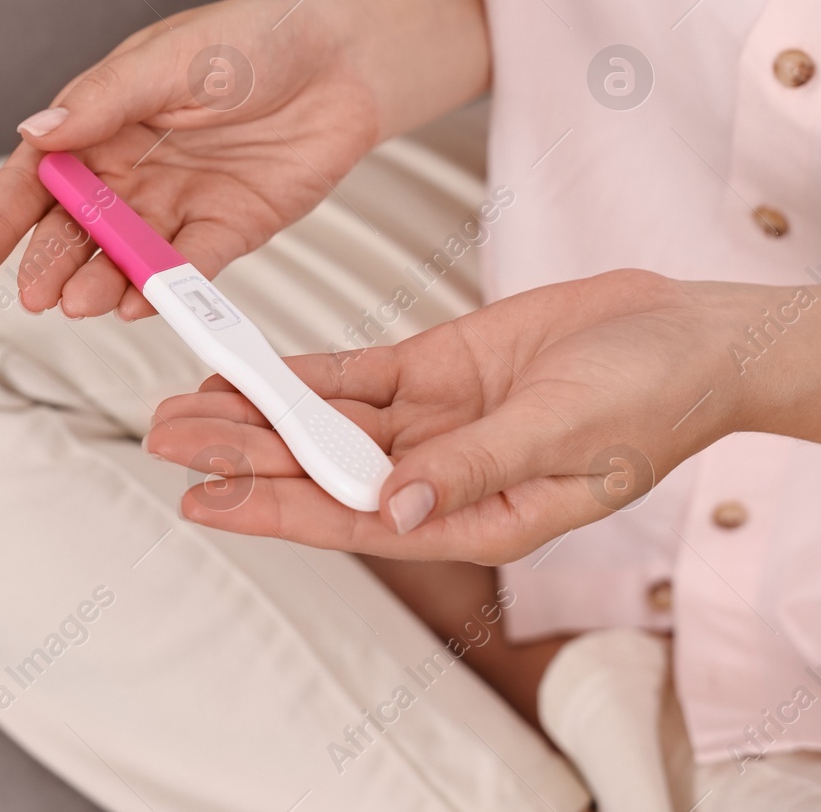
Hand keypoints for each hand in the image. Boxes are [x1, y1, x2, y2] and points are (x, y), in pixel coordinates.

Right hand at [0, 0, 489, 320]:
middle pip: (73, 228)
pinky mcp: (228, 229)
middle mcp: (132, 168)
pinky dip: (161, 289)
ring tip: (84, 304)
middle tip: (39, 296)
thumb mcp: (173, 56)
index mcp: (103, 119)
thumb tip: (35, 131)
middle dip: (50, 264)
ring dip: (100, 282)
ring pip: (123, 256)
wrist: (353, 56)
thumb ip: (104, 99)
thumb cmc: (260, 36)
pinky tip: (137, 304)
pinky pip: (186, 268)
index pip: (34, 177)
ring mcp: (177, 202)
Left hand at [146, 270, 808, 564]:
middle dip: (240, 456)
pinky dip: (300, 375)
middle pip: (319, 470)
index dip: (274, 509)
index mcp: (471, 515)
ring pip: (322, 424)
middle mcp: (435, 474)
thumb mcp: (566, 435)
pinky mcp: (433, 370)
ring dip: (255, 414)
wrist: (687, 334)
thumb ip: (476, 467)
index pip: (352, 517)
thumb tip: (394, 505)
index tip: (205, 501)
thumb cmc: (652, 400)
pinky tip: (247, 373)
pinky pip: (352, 377)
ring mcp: (430, 420)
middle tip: (165, 440)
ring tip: (183, 407)